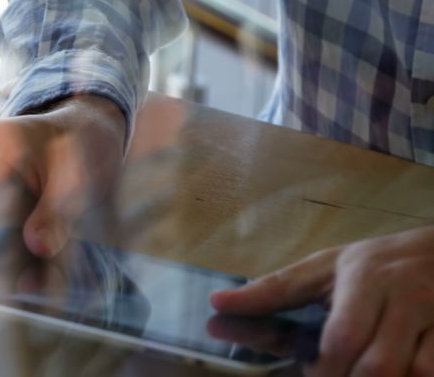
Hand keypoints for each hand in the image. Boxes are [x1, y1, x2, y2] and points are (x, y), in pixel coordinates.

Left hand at [211, 226, 433, 376]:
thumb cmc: (376, 265)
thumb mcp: (324, 269)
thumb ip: (276, 291)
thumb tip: (217, 304)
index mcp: (362, 277)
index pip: (342, 337)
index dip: (324, 370)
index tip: (313, 375)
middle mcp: (402, 296)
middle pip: (376, 366)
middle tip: (330, 375)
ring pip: (413, 374)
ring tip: (363, 371)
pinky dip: (419, 376)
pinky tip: (404, 371)